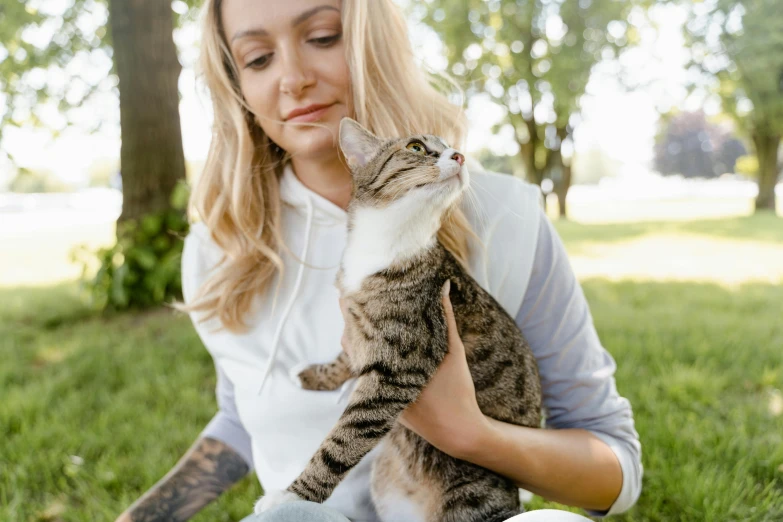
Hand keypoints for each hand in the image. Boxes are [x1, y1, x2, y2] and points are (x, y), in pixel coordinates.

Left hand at [338, 282, 488, 457]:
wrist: (457, 431)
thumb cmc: (456, 389)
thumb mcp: (453, 350)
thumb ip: (445, 318)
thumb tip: (444, 286)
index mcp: (391, 362)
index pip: (359, 331)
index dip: (352, 311)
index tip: (347, 292)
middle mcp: (378, 376)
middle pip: (352, 343)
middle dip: (352, 321)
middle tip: (354, 298)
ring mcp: (377, 389)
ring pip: (357, 356)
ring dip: (358, 338)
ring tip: (362, 315)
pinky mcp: (380, 398)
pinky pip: (365, 370)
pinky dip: (366, 354)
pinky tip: (372, 340)